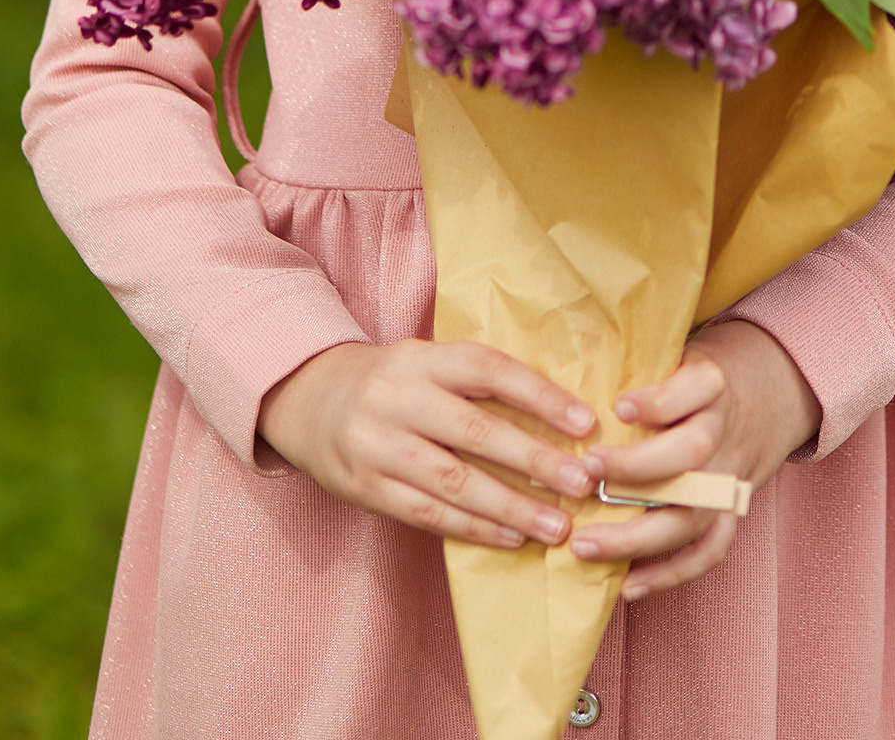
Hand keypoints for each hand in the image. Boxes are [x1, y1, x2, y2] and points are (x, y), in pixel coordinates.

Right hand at [259, 339, 600, 549]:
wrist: (309, 401)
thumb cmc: (392, 383)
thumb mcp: (427, 363)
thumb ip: (477, 382)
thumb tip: (560, 412)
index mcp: (422, 358)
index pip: (488, 370)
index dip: (539, 395)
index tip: (585, 422)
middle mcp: (398, 397)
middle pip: (475, 430)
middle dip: (535, 459)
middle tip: (583, 481)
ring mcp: (377, 445)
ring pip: (453, 481)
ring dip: (511, 506)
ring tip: (556, 525)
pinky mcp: (365, 487)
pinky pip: (427, 514)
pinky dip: (473, 528)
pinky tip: (510, 537)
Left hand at [572, 319, 820, 601]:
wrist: (773, 389)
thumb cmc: (703, 372)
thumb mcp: (682, 350)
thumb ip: (643, 367)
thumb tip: (574, 389)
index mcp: (713, 382)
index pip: (694, 388)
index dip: (658, 401)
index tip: (619, 407)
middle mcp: (724, 431)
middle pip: (691, 454)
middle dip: (636, 469)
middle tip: (587, 470)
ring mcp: (730, 477)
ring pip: (694, 513)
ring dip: (637, 537)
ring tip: (584, 544)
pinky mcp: (732, 511)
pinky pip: (709, 550)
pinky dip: (669, 573)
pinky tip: (627, 585)